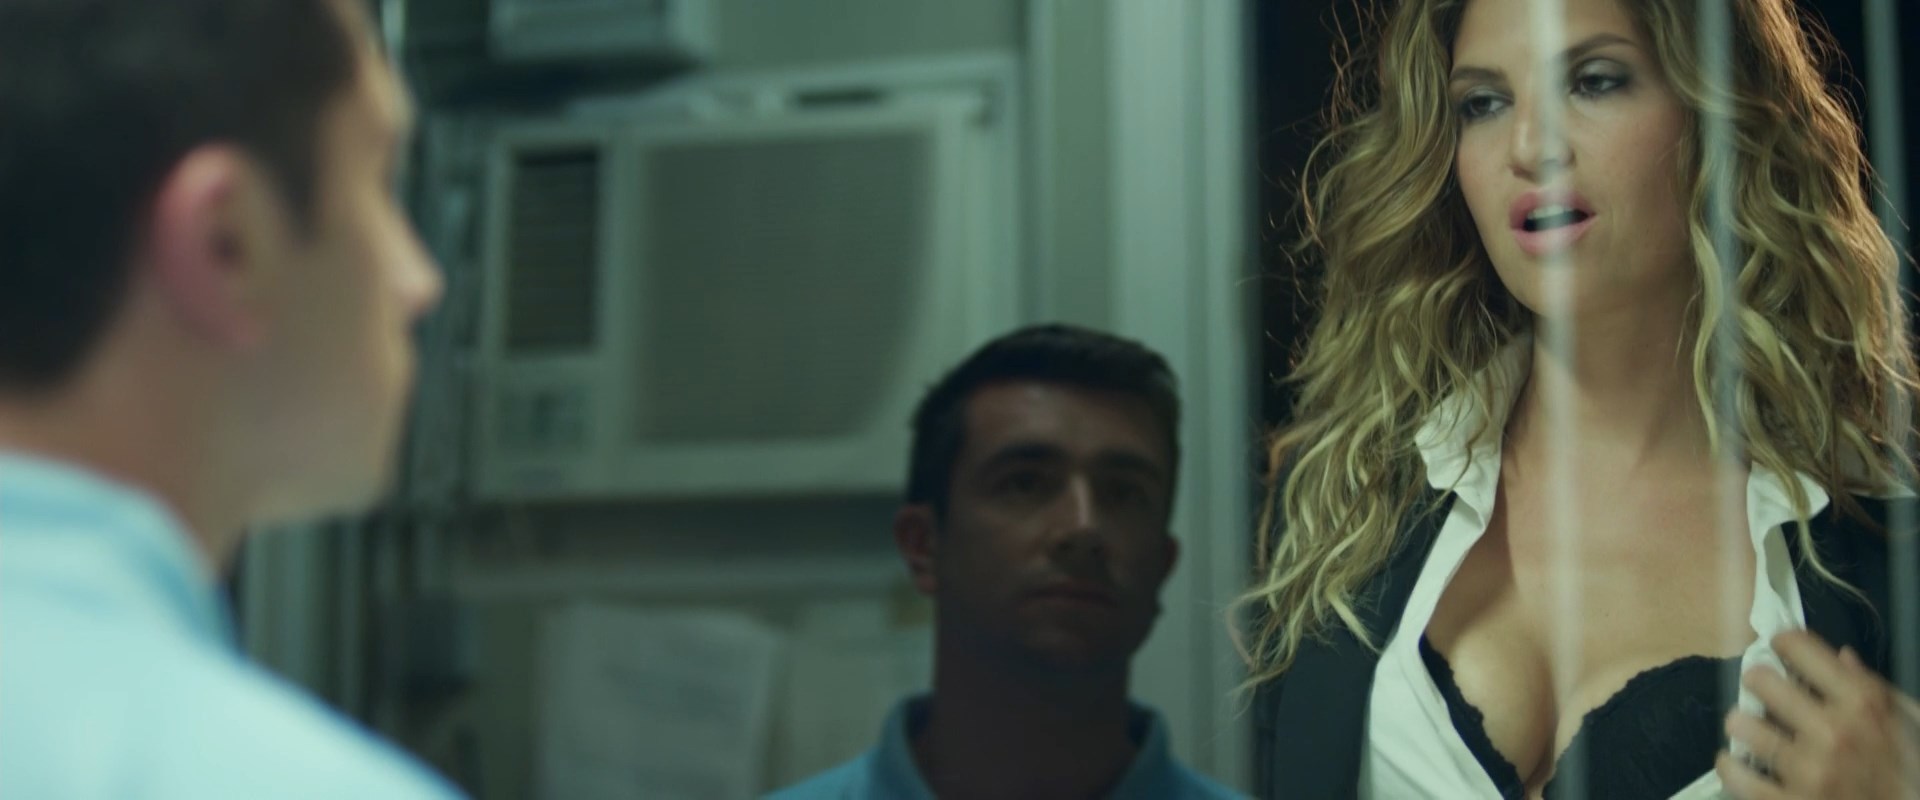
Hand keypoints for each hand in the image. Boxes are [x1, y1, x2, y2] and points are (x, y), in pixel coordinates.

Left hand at [1716, 629, 1919, 799]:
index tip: (1779, 648)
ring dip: (1742, 724)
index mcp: (1863, 704)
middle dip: (1758, 680)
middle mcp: (1833, 731)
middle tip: (1760, 687)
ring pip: (1742, 725)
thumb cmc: (1913, 772)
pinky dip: (1731, 766)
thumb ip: (1876, 689)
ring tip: (1747, 726)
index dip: (1785, 643)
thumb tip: (1842, 655)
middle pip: (1762, 681)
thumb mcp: (1911, 724)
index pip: (1800, 648)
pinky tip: (1736, 761)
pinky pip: (1737, 775)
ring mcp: (1809, 770)